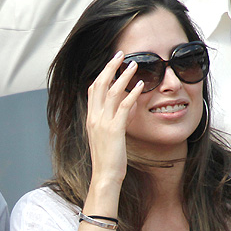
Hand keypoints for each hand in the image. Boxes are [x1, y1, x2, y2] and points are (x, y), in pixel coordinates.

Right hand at [86, 51, 143, 185]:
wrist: (104, 176)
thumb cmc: (107, 160)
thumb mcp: (104, 137)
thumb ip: (109, 121)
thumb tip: (121, 109)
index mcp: (90, 119)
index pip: (92, 90)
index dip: (101, 74)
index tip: (111, 64)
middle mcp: (94, 117)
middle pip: (99, 84)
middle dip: (110, 67)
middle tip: (120, 54)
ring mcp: (102, 122)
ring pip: (111, 91)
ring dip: (123, 75)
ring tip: (133, 64)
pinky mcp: (114, 129)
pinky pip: (123, 106)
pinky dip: (132, 93)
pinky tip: (140, 85)